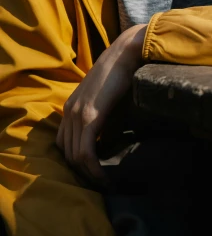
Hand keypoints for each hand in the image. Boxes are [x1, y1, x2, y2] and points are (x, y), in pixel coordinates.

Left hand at [56, 23, 146, 182]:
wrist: (124, 54)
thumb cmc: (120, 74)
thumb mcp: (105, 100)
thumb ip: (101, 119)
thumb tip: (106, 142)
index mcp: (71, 107)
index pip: (64, 142)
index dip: (76, 160)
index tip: (93, 169)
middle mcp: (68, 112)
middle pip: (66, 152)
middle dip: (82, 171)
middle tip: (99, 180)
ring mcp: (77, 114)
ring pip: (75, 156)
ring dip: (89, 174)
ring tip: (104, 181)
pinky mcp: (89, 117)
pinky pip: (86, 152)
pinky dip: (94, 169)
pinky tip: (104, 176)